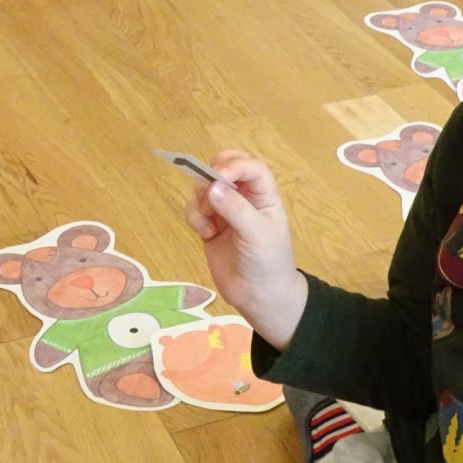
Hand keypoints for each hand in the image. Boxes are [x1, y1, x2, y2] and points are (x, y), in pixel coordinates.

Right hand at [181, 150, 307, 349]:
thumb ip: (235, 209)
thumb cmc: (267, 262)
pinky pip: (195, 209)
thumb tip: (211, 187)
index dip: (235, 166)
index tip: (219, 177)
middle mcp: (245, 199)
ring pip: (205, 189)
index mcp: (264, 196)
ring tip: (209, 222)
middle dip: (212, 173)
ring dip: (202, 200)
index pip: (251, 168)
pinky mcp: (209, 227)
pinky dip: (195, 216)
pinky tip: (205, 233)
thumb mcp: (257, 234)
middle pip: (225, 168)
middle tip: (209, 188)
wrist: (258, 297)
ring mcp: (225, 212)